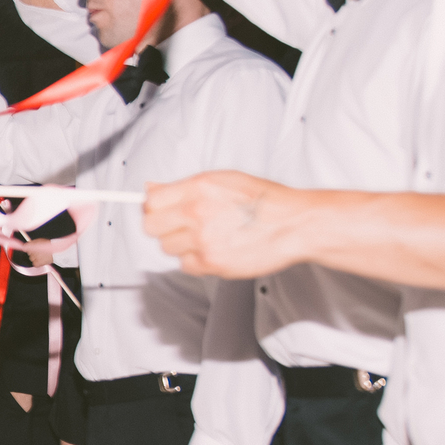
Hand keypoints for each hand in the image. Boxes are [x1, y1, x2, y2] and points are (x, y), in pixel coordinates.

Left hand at [143, 172, 305, 279]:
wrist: (294, 224)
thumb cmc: (265, 200)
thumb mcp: (223, 179)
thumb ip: (183, 186)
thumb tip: (150, 187)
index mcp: (199, 187)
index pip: (150, 201)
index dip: (153, 206)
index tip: (160, 210)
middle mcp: (197, 212)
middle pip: (151, 226)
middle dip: (162, 226)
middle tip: (181, 225)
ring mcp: (203, 239)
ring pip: (167, 247)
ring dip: (181, 244)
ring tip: (206, 236)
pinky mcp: (212, 262)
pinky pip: (185, 265)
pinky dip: (195, 260)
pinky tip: (214, 249)